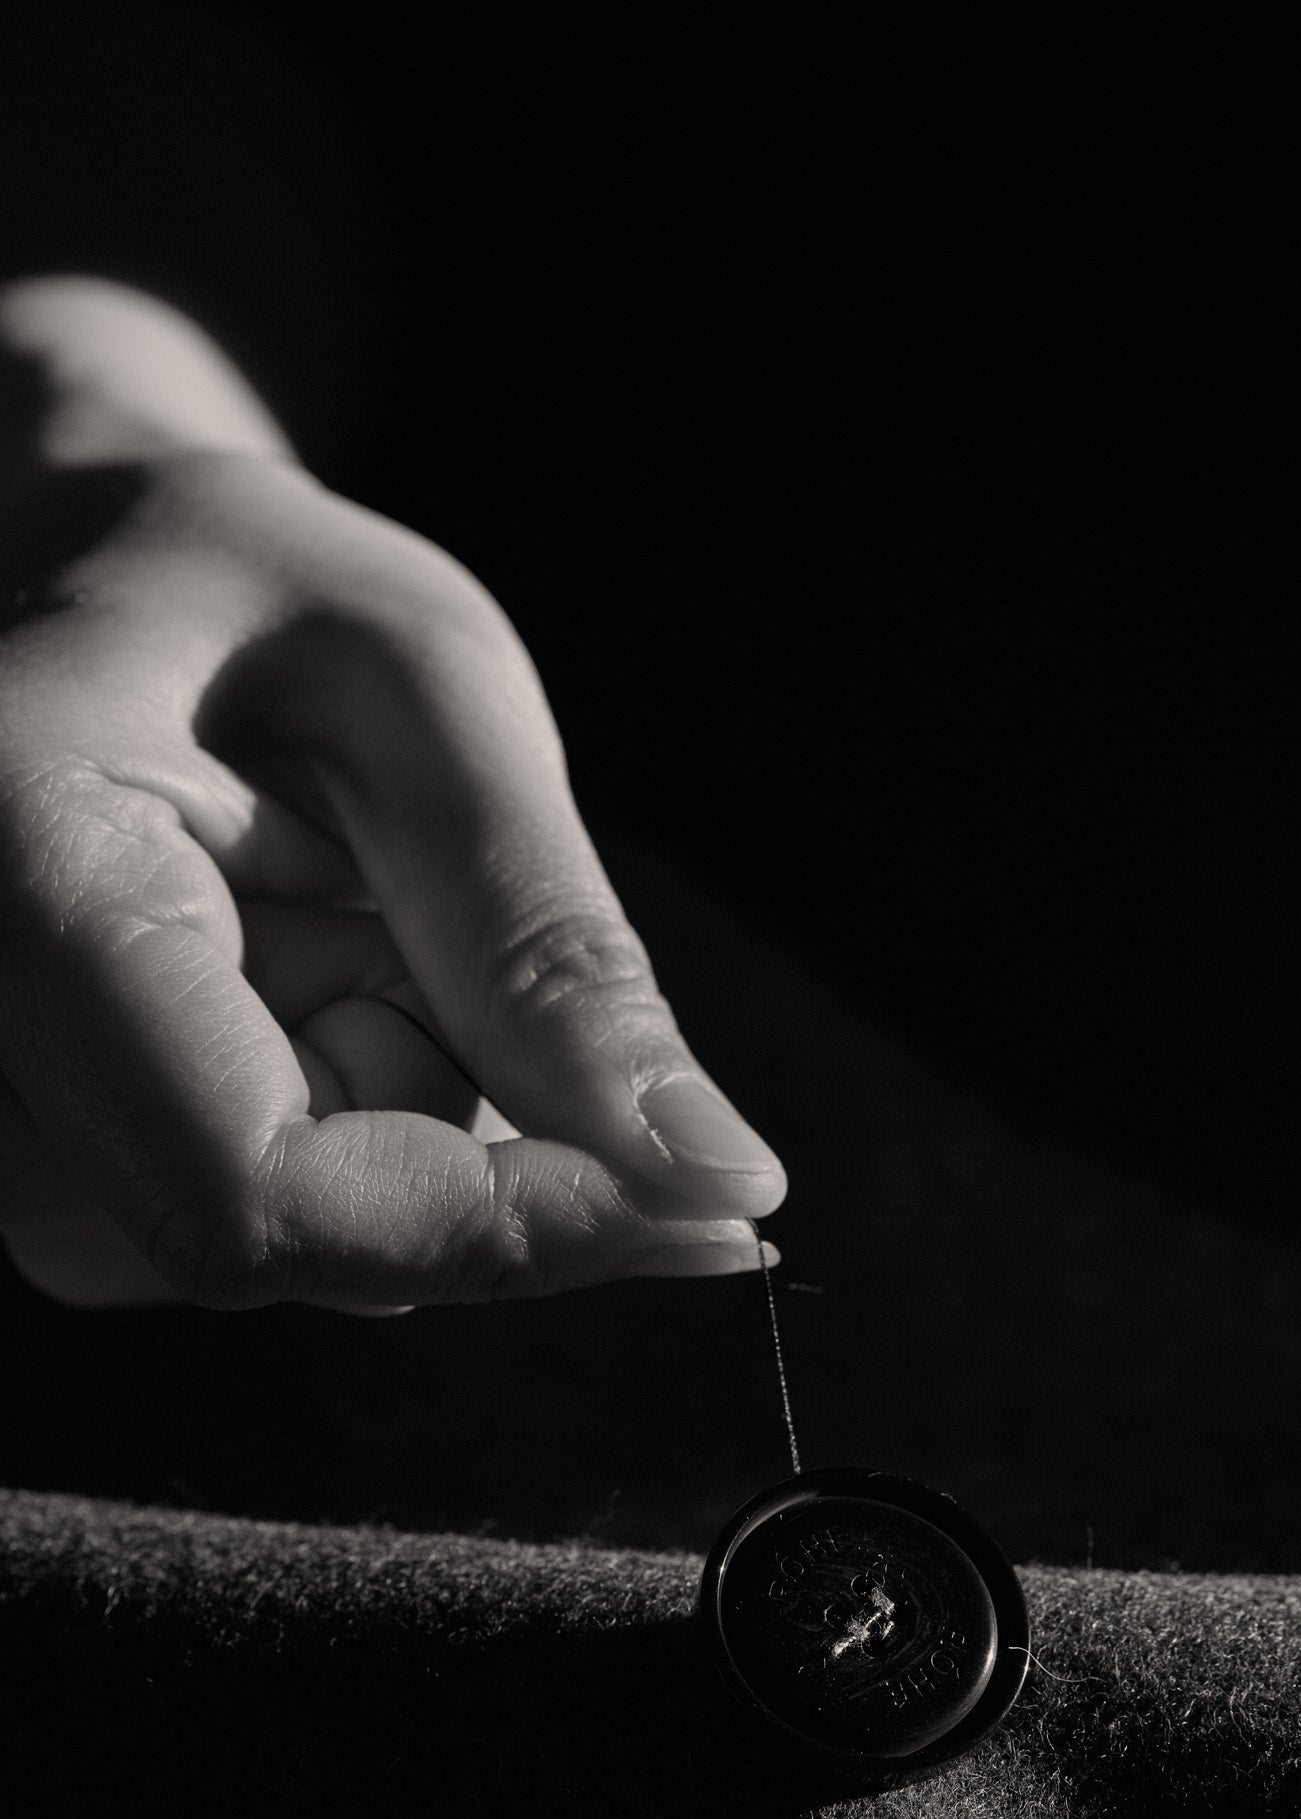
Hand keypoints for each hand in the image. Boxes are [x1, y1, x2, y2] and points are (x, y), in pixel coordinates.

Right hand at [0, 329, 784, 1310]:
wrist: (85, 567)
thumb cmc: (253, 589)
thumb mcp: (431, 695)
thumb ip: (548, 949)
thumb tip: (710, 1176)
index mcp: (26, 877)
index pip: (259, 1192)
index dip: (501, 1230)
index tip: (697, 1199)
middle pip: (274, 1242)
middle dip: (454, 1150)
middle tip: (461, 935)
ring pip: (274, 1247)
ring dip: (392, 1123)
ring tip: (350, 915)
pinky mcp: (40, 1146)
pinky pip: (249, 1218)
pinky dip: (345, 1124)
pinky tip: (311, 974)